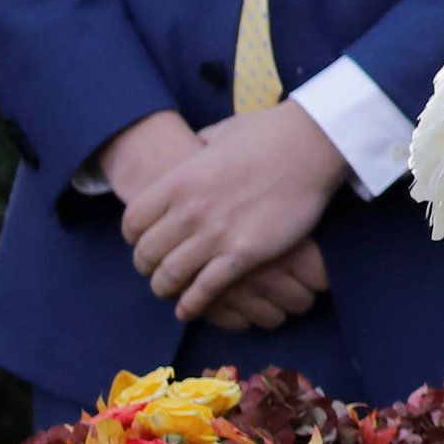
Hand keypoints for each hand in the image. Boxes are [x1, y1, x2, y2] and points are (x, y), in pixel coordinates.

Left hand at [119, 103, 348, 323]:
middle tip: (154, 271)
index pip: (132, 223)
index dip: (134, 238)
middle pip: (147, 253)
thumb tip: (195, 147)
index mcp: (176, 181)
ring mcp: (216, 234)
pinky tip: (189, 310)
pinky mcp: (246, 253)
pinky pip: (206, 288)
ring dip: (165, 288)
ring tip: (169, 292)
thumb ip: (198, 148)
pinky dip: (193, 304)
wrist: (310, 144)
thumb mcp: (219, 134)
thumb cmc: (269, 134)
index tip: (143, 242)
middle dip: (146, 267)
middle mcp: (189, 211)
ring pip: (171, 275)